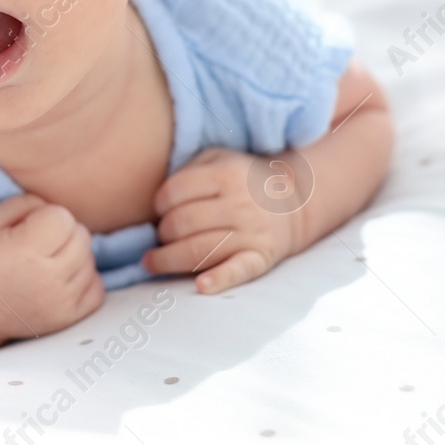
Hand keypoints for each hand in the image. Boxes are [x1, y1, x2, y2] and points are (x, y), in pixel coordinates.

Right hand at [0, 193, 105, 341]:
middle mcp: (47, 278)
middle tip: (39, 245)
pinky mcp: (68, 318)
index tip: (30, 228)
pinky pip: (96, 289)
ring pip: (90, 261)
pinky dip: (84, 281)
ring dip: (74, 258)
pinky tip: (60, 280)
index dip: (49, 216)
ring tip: (46, 264)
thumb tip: (55, 209)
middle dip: (64, 234)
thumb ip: (27, 203)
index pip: (64, 217)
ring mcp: (61, 302)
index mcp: (25, 250)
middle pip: (82, 237)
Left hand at [141, 148, 305, 294]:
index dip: (158, 204)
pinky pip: (238, 270)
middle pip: (182, 223)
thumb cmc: (240, 180)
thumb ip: (187, 170)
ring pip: (200, 250)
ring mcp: (252, 232)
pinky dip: (219, 280)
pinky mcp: (261, 257)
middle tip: (159, 236)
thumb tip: (155, 202)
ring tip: (152, 262)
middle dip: (162, 233)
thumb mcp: (217, 158)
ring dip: (168, 260)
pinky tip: (200, 286)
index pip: (174, 192)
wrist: (292, 200)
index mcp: (225, 174)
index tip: (158, 210)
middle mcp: (239, 203)